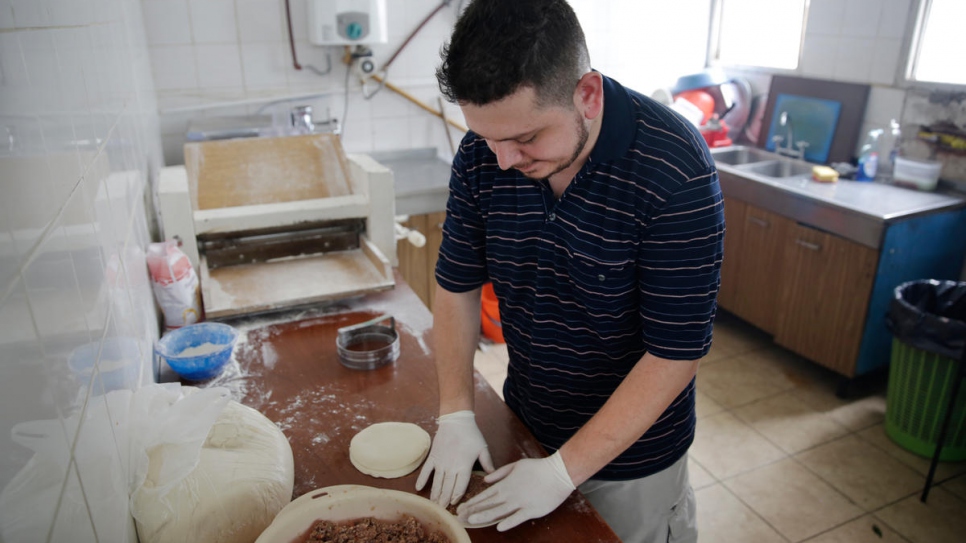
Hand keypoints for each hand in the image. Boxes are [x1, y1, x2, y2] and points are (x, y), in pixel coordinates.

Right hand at [415, 411, 494, 505]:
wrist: (456, 420)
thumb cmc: (471, 434)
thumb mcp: (483, 448)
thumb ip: (488, 463)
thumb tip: (494, 475)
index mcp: (464, 466)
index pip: (460, 487)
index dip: (457, 497)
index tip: (455, 505)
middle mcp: (451, 467)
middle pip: (447, 487)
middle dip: (444, 500)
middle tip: (442, 511)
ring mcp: (440, 462)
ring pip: (437, 482)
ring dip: (435, 494)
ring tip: (433, 505)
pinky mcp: (433, 457)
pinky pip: (426, 470)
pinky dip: (422, 479)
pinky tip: (418, 488)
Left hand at [456, 451, 574, 531]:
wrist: (557, 473)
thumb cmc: (537, 468)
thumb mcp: (515, 465)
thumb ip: (499, 473)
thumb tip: (485, 480)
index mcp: (505, 484)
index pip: (485, 495)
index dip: (472, 502)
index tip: (461, 508)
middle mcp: (510, 494)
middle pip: (488, 504)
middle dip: (473, 511)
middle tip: (459, 517)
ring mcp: (520, 503)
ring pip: (499, 511)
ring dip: (484, 516)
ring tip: (471, 521)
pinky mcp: (531, 510)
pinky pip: (518, 518)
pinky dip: (508, 522)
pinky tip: (499, 527)